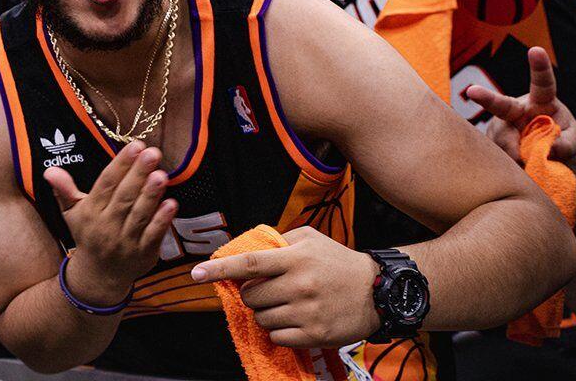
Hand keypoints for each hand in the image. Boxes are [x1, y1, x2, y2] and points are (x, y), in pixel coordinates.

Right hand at [43, 141, 176, 304]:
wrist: (99, 276)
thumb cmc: (88, 235)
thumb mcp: (72, 213)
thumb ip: (64, 190)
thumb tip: (50, 170)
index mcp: (90, 212)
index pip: (106, 184)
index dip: (120, 165)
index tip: (135, 146)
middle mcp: (107, 226)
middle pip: (124, 197)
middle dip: (138, 174)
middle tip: (152, 153)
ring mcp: (126, 241)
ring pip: (139, 214)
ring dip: (151, 194)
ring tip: (162, 174)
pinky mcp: (144, 253)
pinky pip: (153, 235)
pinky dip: (162, 220)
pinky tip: (171, 203)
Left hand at [192, 226, 379, 347]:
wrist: (379, 291)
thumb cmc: (338, 262)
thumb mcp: (310, 239)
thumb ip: (278, 242)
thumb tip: (246, 249)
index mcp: (295, 259)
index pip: (249, 263)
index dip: (219, 269)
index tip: (196, 272)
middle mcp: (299, 285)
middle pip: (250, 295)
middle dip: (252, 294)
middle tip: (269, 290)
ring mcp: (307, 312)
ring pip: (261, 318)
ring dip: (266, 312)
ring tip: (285, 304)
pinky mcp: (315, 334)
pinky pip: (277, 337)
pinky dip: (279, 330)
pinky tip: (294, 320)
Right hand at [470, 46, 575, 164]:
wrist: (538, 152)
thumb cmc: (560, 137)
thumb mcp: (574, 139)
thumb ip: (567, 143)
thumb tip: (547, 150)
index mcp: (540, 101)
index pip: (542, 83)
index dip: (539, 67)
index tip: (535, 50)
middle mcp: (514, 110)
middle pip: (500, 105)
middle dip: (485, 97)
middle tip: (472, 91)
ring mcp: (498, 128)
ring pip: (506, 144)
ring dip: (523, 157)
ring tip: (532, 160)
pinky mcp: (489, 144)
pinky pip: (500, 158)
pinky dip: (514, 166)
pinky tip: (519, 163)